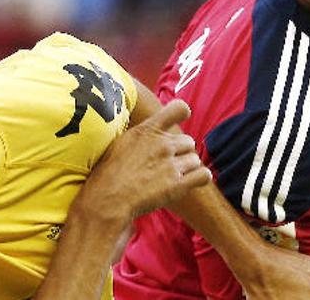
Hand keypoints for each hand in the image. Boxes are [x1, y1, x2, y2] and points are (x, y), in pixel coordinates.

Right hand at [73, 99, 211, 225]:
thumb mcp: (122, 141)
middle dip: (180, 152)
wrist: (106, 199)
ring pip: (195, 160)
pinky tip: (189, 182)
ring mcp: (171, 165)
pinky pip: (203, 175)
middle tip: (164, 164)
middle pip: (188, 142)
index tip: (180, 119)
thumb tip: (153, 129)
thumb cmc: (109, 172)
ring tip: (169, 177)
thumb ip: (143, 134)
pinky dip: (199, 178)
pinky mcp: (178, 185)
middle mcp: (163, 144)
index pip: (179, 109)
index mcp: (148, 130)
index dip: (182, 113)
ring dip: (187, 168)